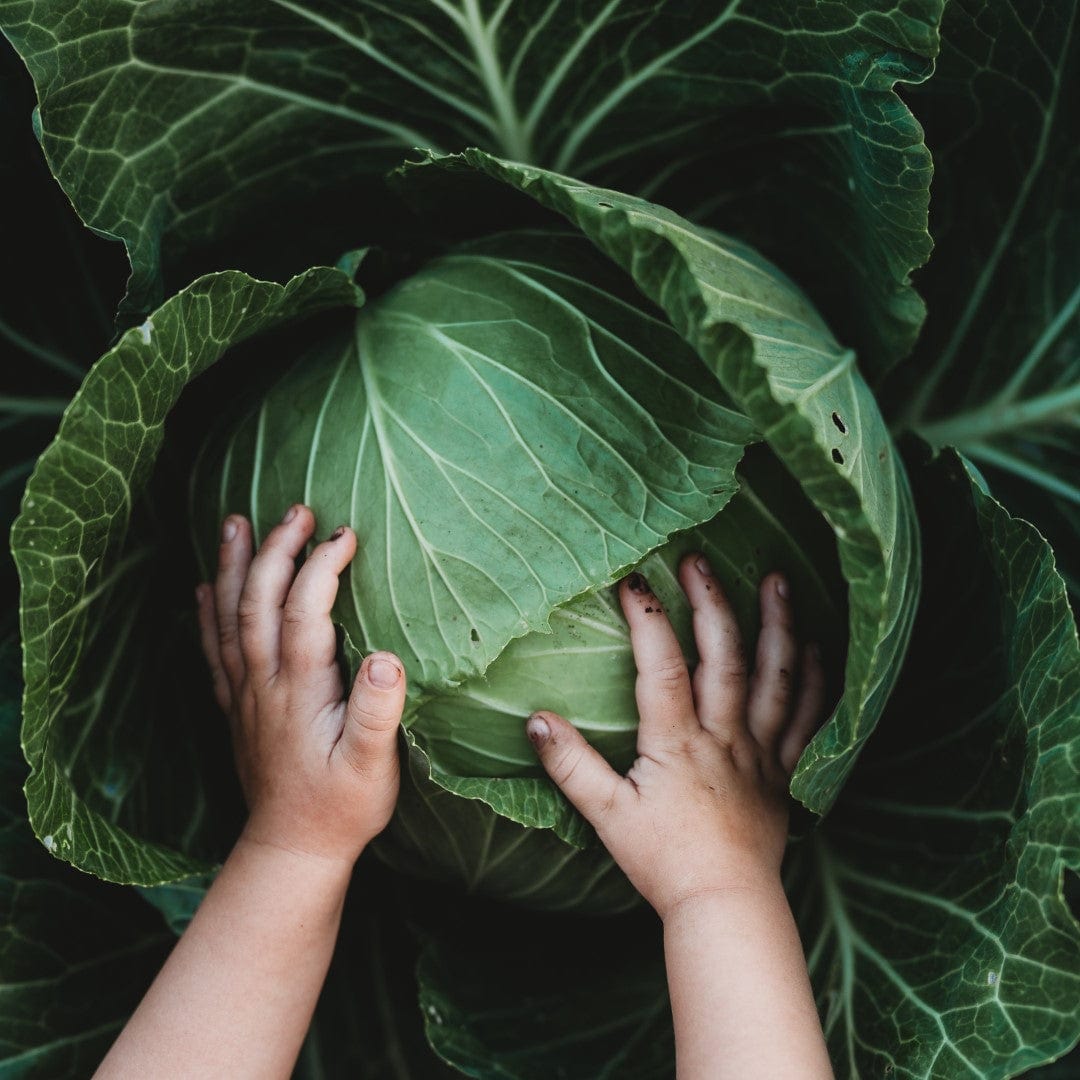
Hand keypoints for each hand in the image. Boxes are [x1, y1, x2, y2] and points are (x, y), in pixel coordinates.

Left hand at [195, 505, 405, 869]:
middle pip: (259, 602)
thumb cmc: (342, 807)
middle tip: (296, 509)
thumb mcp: (373, 767)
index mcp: (300, 690)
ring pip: (229, 618)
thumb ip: (378, 713)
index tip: (344, 533)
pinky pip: (214, 651)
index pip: (304, 611)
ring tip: (234, 523)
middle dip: (275, 550)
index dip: (321, 567)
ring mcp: (245, 695)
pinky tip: (203, 589)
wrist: (292, 850)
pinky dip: (206, 615)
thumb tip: (385, 658)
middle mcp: (264, 684)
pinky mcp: (238, 709)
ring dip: (232, 567)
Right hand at [526, 555, 825, 919]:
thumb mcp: (605, 815)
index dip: (649, 620)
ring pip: (775, 678)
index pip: (662, 667)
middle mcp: (724, 736)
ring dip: (778, 626)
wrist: (724, 905)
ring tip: (778, 581)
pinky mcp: (785, 773)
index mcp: (677, 742)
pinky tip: (814, 647)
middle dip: (711, 603)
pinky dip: (814, 680)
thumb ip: (570, 765)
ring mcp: (760, 752)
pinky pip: (807, 718)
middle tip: (700, 561)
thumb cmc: (662, 861)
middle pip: (723, 658)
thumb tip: (534, 720)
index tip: (634, 581)